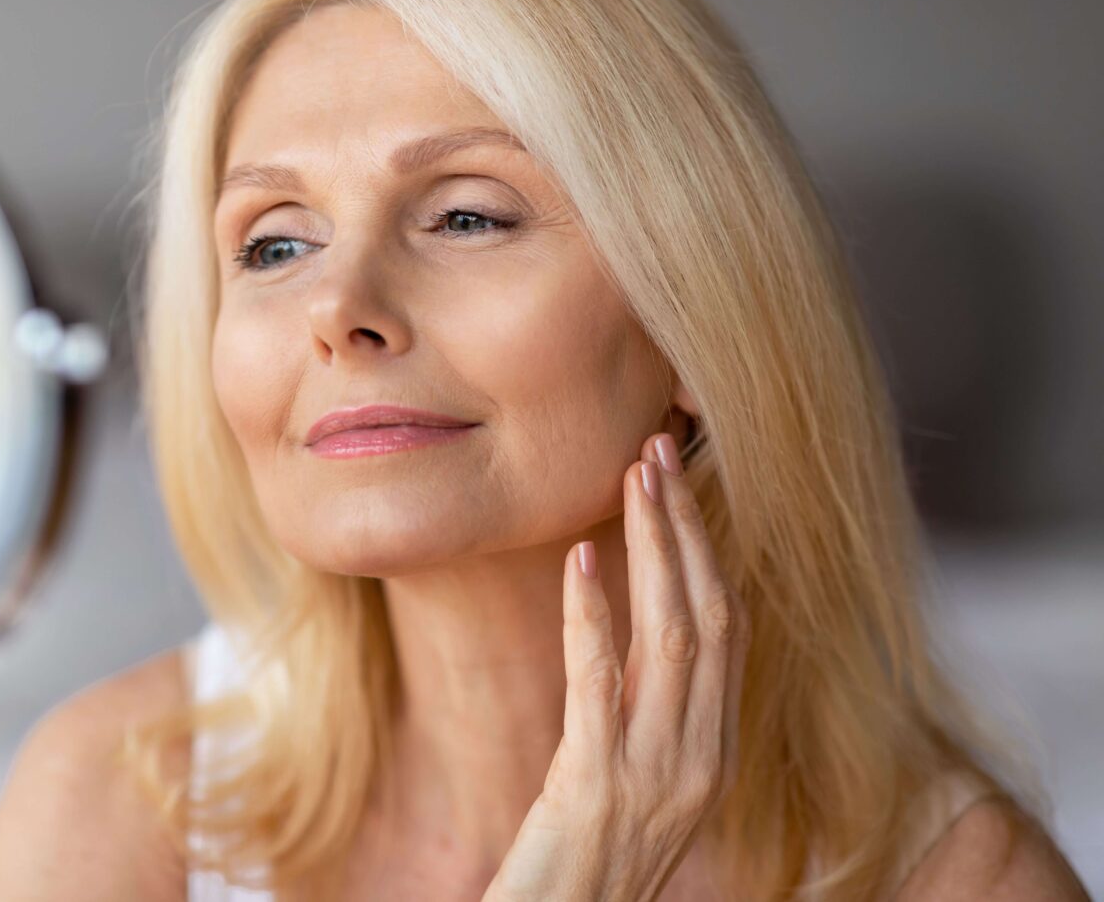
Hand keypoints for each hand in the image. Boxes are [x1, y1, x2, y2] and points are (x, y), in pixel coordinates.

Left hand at [483, 431, 751, 901]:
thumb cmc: (588, 862)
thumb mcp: (637, 781)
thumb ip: (648, 715)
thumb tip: (638, 636)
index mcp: (714, 752)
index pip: (729, 631)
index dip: (711, 551)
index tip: (683, 483)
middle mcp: (700, 757)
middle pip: (710, 617)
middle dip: (688, 527)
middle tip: (659, 449)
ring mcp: (657, 773)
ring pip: (671, 636)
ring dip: (654, 548)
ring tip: (634, 477)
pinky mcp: (597, 784)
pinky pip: (600, 682)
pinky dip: (593, 615)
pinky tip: (580, 560)